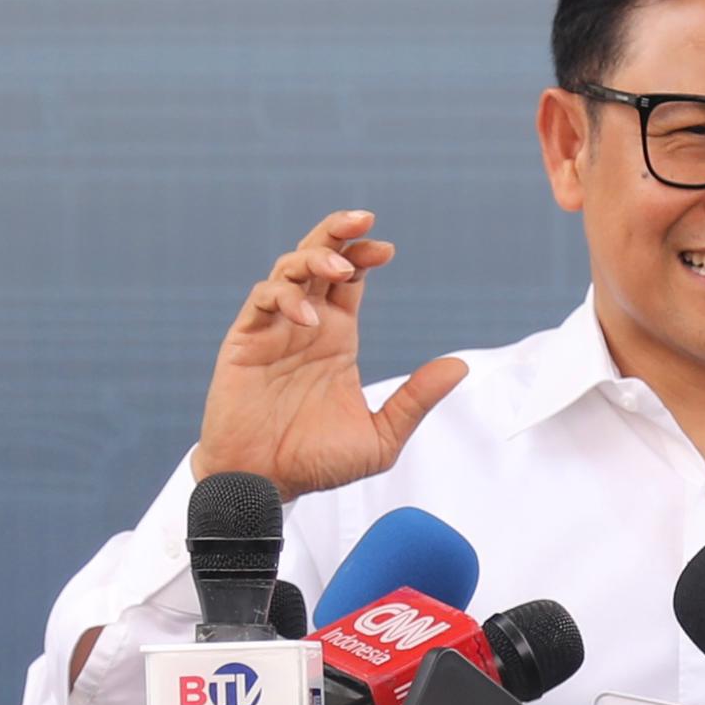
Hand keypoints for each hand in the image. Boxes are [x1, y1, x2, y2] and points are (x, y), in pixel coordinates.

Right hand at [192, 209, 469, 500]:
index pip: (349, 278)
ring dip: (313, 257)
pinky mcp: (244, 343)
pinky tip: (308, 316)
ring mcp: (273, 331)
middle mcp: (305, 325)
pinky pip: (261, 301)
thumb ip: (416, 399)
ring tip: (339, 268)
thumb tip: (460, 366)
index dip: (364, 255)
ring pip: (288, 270)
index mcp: (336, 337)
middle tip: (362, 218)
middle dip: (337, 232)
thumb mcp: (381, 435)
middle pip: (317, 258)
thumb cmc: (316, 463)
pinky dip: (285, 297)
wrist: (266, 485)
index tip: (388, 249)